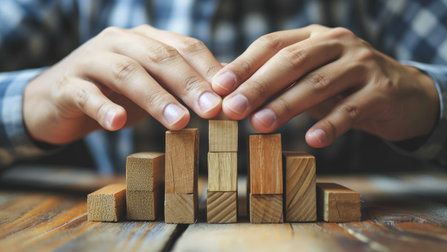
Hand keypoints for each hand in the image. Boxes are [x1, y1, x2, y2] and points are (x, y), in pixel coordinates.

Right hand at [24, 25, 222, 144]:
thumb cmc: (115, 93)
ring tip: (179, 122)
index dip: (209, 69)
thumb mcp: (153, 84)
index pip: (184, 46)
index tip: (230, 96)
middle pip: (159, 56)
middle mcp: (118, 42)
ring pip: (126, 72)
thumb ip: (184, 81)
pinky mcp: (66, 86)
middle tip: (212, 110)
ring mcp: (90, 61)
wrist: (57, 99)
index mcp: (144, 39)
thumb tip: (230, 84)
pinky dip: (104, 108)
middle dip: (189, 83)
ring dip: (155, 97)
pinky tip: (119, 123)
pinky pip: (85, 94)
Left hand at [212, 25, 438, 147]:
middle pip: (292, 61)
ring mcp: (362, 64)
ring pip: (318, 83)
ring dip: (286, 106)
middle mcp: (337, 43)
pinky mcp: (381, 91)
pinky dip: (330, 125)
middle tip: (232, 109)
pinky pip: (351, 110)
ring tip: (259, 126)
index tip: (218, 87)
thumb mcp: (311, 77)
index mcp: (314, 36)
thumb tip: (230, 93)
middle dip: (258, 86)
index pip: (273, 44)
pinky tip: (312, 141)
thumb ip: (279, 82)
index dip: (244, 64)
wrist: (403, 94)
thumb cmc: (344, 87)